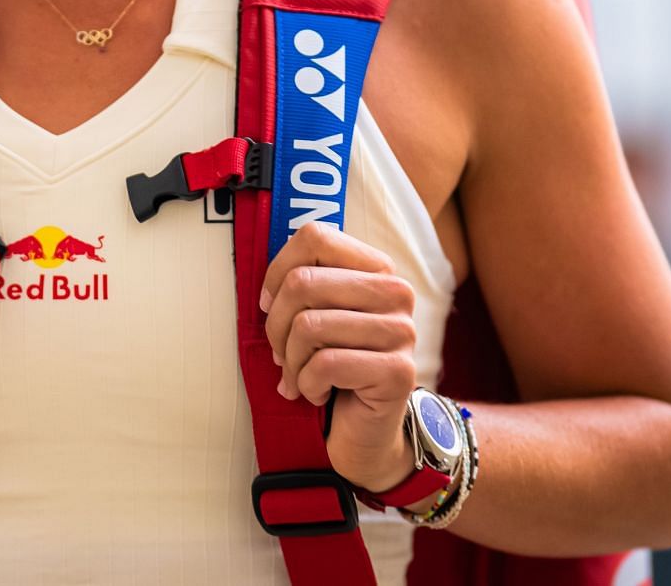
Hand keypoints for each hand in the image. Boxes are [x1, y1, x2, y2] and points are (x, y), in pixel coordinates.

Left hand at [260, 221, 419, 491]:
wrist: (364, 432)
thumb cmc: (332, 368)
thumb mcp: (314, 316)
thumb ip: (301, 285)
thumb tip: (268, 288)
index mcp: (376, 269)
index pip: (315, 237)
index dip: (277, 271)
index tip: (269, 305)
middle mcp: (396, 293)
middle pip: (304, 282)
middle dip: (277, 326)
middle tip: (282, 355)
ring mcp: (402, 332)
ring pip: (310, 326)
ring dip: (292, 361)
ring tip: (300, 377)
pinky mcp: (399, 372)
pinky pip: (327, 363)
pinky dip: (308, 384)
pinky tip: (318, 394)